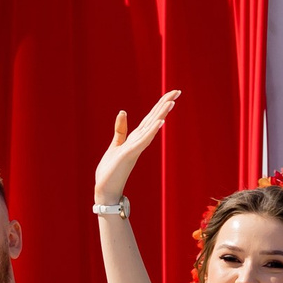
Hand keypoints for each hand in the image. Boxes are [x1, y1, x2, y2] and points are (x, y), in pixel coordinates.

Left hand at [93, 92, 178, 207]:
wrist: (105, 191)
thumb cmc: (111, 171)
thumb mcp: (116, 146)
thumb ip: (121, 130)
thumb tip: (123, 111)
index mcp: (136, 139)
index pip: (150, 118)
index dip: (160, 105)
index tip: (171, 94)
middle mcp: (139, 142)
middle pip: (154, 119)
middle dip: (164, 105)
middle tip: (177, 91)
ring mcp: (135, 148)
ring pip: (151, 128)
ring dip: (161, 115)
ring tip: (171, 102)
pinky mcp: (129, 154)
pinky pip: (143, 141)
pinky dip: (151, 131)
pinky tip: (160, 122)